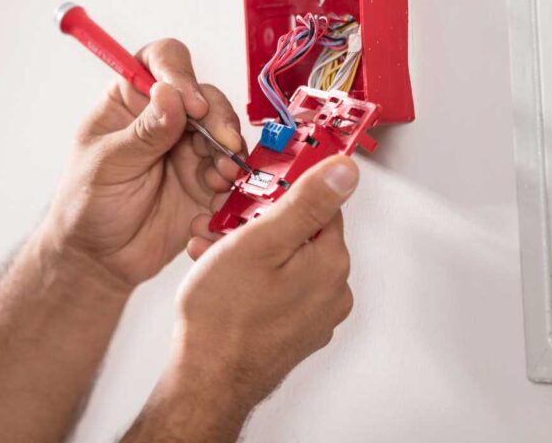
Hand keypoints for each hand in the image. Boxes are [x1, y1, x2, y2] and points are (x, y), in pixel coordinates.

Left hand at [40, 39, 245, 286]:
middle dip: (218, 117)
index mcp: (130, 100)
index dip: (180, 74)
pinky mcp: (206, 180)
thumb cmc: (87, 206)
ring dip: (229, 150)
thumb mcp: (107, 165)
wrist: (100, 260)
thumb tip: (170, 94)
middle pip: (204, 95)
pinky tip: (217, 196)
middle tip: (221, 143)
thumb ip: (143, 133)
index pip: (161, 61)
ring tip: (219, 177)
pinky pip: (232, 171)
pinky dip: (232, 181)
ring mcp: (188, 148)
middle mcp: (164, 118)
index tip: (190, 103)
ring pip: (224, 131)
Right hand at [169, 156, 357, 409]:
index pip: (320, 203)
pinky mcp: (294, 331)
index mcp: (330, 263)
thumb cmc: (223, 318)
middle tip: (223, 226)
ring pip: (284, 262)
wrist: (206, 381)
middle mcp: (332, 291)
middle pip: (300, 233)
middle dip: (257, 224)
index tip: (254, 192)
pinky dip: (251, 279)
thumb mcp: (259, 242)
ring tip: (212, 254)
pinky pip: (278, 290)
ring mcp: (314, 315)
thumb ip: (305, 202)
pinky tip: (221, 280)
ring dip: (248, 251)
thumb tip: (345, 171)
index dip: (281, 192)